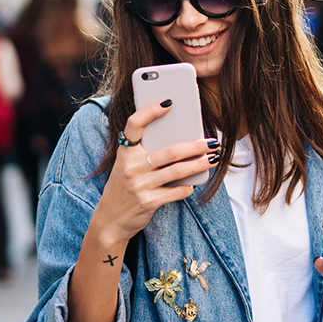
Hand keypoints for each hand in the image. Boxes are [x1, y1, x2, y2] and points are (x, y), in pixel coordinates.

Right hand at [94, 99, 219, 245]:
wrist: (109, 220)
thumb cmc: (124, 187)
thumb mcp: (127, 165)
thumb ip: (144, 152)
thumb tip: (180, 139)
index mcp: (125, 152)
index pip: (135, 124)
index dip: (151, 111)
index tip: (169, 102)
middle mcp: (131, 166)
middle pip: (169, 151)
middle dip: (195, 146)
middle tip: (211, 142)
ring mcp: (140, 185)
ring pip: (178, 171)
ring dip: (199, 164)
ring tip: (213, 158)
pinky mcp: (148, 202)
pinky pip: (176, 191)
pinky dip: (187, 187)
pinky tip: (193, 184)